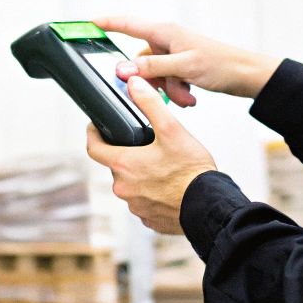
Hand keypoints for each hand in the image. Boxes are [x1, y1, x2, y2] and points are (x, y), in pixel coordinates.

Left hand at [85, 75, 215, 234]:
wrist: (210, 205)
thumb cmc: (192, 171)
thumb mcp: (172, 130)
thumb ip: (150, 103)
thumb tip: (135, 84)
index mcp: (124, 165)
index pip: (93, 148)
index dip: (93, 134)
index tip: (97, 128)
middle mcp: (124, 188)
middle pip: (116, 165)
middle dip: (128, 154)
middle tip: (149, 146)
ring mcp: (135, 206)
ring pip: (131, 184)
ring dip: (141, 175)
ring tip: (163, 167)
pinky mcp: (148, 218)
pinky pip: (144, 201)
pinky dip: (152, 193)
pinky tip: (168, 186)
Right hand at [94, 16, 282, 106]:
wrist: (247, 76)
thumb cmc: (221, 64)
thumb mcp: (182, 68)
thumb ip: (151, 69)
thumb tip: (122, 71)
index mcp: (164, 32)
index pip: (126, 24)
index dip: (104, 23)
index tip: (84, 25)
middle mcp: (167, 40)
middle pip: (140, 61)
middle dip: (151, 81)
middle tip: (168, 90)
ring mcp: (174, 54)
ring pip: (155, 75)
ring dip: (167, 90)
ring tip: (186, 96)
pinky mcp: (182, 66)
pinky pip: (167, 81)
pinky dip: (176, 92)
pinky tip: (191, 97)